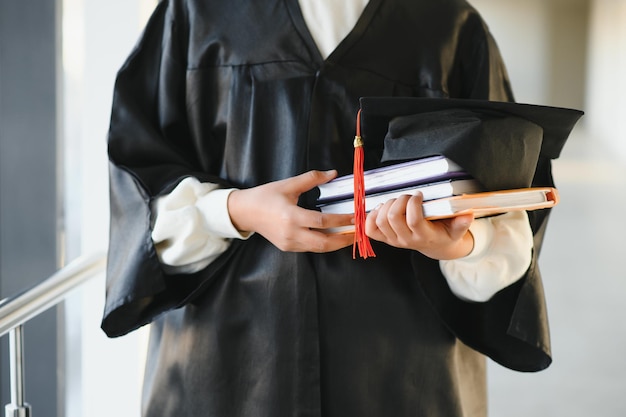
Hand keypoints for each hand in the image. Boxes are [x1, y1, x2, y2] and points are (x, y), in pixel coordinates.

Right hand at [227, 170, 354, 252]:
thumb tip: (333, 173)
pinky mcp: (288, 247)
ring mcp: (289, 243)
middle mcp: (291, 233)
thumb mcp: (288, 184)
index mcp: (291, 216)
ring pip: (319, 248)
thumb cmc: (265, 196)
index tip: (356, 216)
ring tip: (351, 236)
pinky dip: (325, 244)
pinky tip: (335, 237)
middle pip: (324, 242)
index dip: (342, 220)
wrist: (245, 212)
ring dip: (337, 243)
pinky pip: (311, 248)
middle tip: (359, 232)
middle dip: (344, 239)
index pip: (322, 220)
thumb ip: (311, 178)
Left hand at [365, 192, 473, 259]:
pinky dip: (372, 215)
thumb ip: (462, 223)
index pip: (413, 220)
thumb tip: (468, 214)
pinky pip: (369, 229)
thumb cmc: (445, 233)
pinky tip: (384, 208)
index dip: (413, 204)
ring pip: (380, 220)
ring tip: (398, 201)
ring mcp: (393, 240)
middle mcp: (406, 240)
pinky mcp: (384, 239)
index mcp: (424, 237)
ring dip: (387, 204)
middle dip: (400, 200)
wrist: (436, 246)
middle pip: (393, 217)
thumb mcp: (457, 229)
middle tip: (409, 196)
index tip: (419, 194)